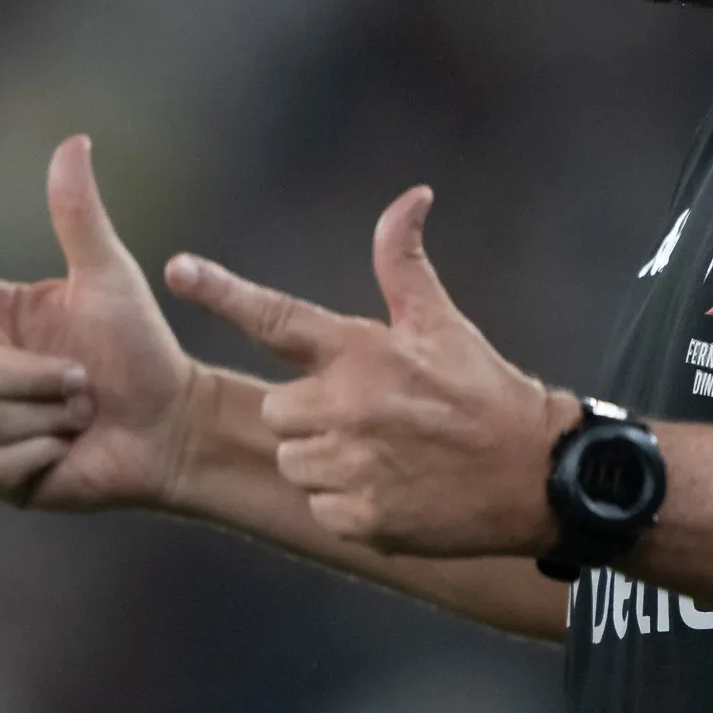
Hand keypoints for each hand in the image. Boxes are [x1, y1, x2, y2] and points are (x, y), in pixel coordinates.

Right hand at [0, 136, 197, 511]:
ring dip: (47, 417)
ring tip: (83, 415)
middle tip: (84, 381)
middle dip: (34, 375)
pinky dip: (41, 456)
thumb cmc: (142, 349)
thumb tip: (74, 140)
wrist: (167, 426)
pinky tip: (67, 453)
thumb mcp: (109, 277)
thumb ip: (78, 215)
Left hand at [166, 186, 571, 557]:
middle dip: (306, 414)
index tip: (177, 269)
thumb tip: (411, 193)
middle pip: (277, 411)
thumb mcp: (442, 323)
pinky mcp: (360, 518)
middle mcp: (348, 406)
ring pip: (293, 462)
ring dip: (323, 461)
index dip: (222, 292)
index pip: (277, 316)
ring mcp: (352, 466)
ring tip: (380, 454)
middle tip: (364, 416)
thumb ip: (403, 263)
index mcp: (361, 351)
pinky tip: (390, 489)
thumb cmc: (483, 391)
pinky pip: (320, 508)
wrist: (535, 476)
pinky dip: (346, 504)